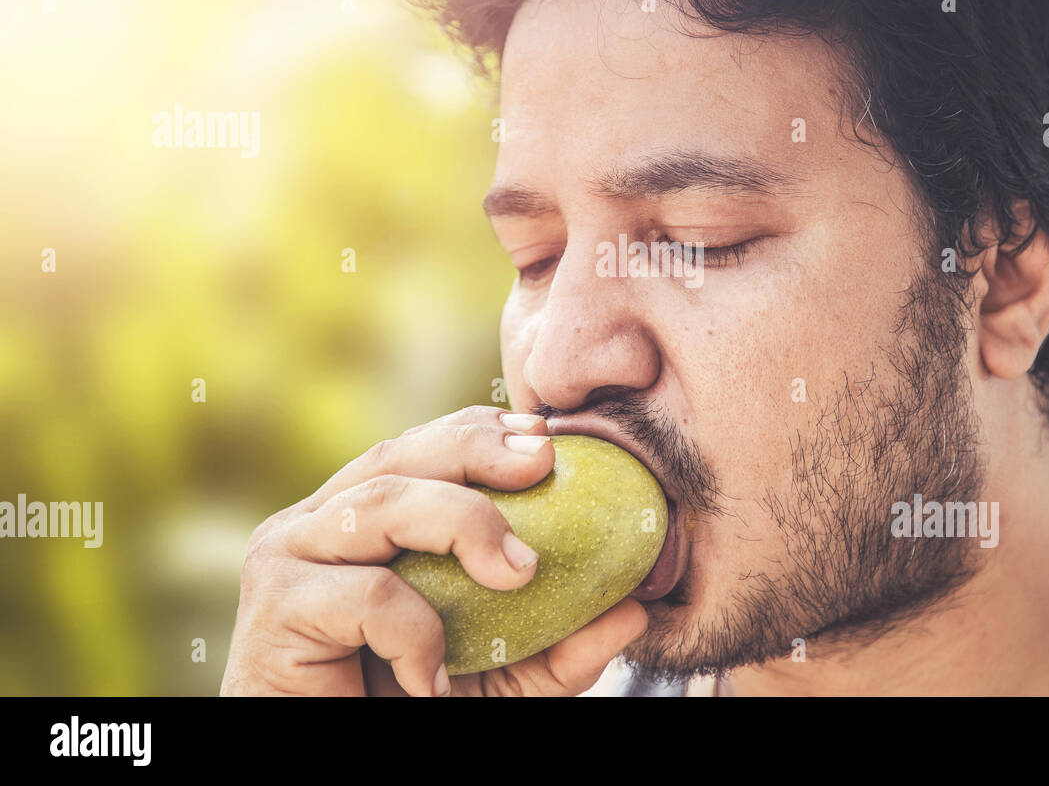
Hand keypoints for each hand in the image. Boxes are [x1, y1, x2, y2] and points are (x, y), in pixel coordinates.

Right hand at [220, 406, 647, 695]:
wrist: (324, 766)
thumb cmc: (402, 707)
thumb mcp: (499, 676)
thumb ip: (560, 646)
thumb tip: (638, 611)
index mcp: (361, 518)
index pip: (422, 447)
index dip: (482, 431)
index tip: (549, 438)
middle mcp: (318, 523)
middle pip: (399, 456)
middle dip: (476, 449)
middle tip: (543, 465)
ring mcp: (288, 557)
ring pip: (382, 504)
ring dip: (462, 524)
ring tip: (518, 573)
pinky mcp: (276, 607)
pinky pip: (367, 596)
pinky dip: (416, 632)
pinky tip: (433, 678)